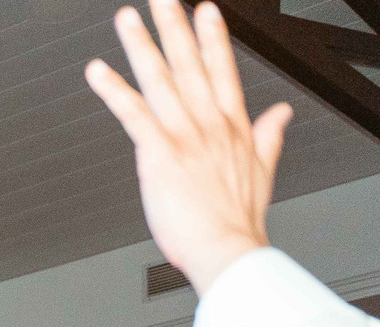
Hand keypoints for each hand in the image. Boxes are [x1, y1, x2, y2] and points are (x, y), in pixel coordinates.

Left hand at [85, 0, 285, 294]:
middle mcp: (209, 124)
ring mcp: (185, 136)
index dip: (212, 39)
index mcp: (232, 126)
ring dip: (141, 46)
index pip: (221, 71)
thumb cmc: (237, 220)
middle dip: (175, 27)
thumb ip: (269, 136)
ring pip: (160, 80)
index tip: (205, 11)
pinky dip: (114, 91)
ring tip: (127, 19)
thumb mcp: (262, 170)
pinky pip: (133, 114)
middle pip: (189, 65)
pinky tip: (98, 71)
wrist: (227, 249)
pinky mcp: (160, 154)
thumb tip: (281, 113)